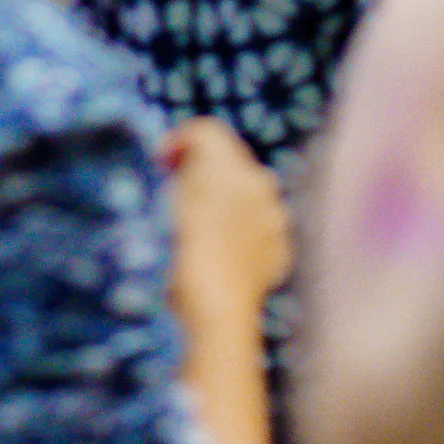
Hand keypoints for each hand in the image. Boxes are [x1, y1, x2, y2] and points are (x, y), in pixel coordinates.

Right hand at [163, 117, 290, 313]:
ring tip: (202, 229)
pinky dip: (243, 232)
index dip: (179, 142)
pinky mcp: (281, 249)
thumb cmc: (182, 252)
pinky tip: (224, 254)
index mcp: (231, 163)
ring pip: (249, 194)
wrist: (218, 312)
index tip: (162, 165)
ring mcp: (276, 218)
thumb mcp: (167, 198)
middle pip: (230, 161)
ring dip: (228, 201)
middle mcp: (262, 182)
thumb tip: (182, 163)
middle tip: (179, 196)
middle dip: (206, 171)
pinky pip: (260, 227)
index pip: (205, 132)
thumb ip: (178, 168)